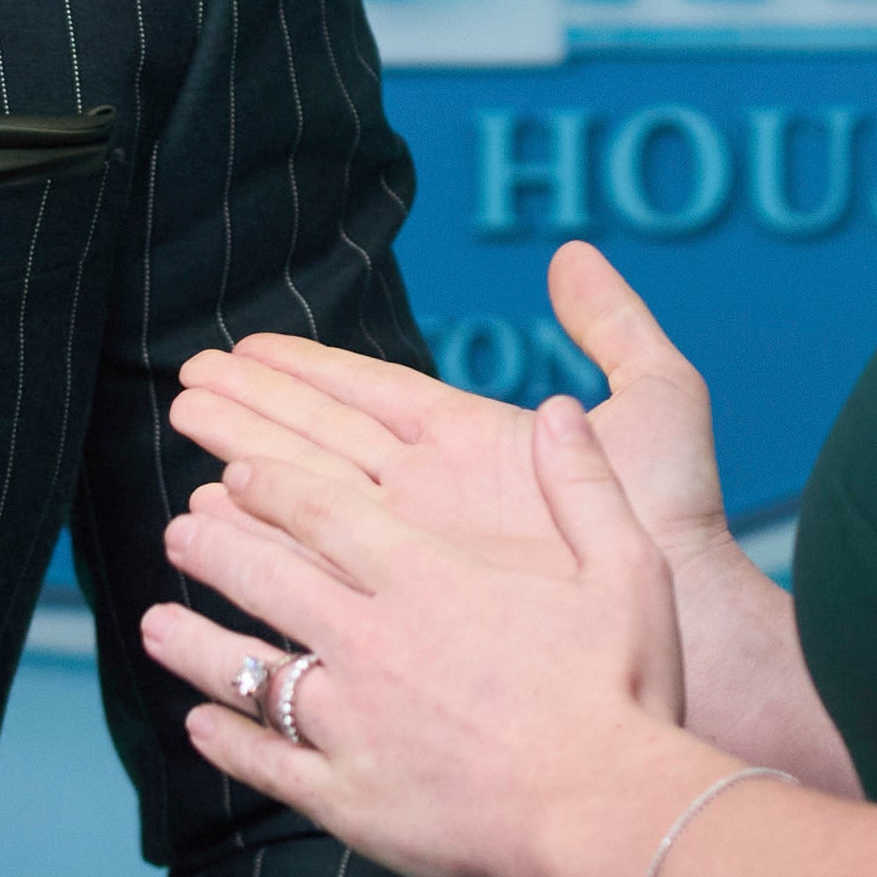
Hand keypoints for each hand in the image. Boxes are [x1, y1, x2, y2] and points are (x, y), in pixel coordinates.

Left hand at [139, 390, 701, 876]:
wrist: (606, 817)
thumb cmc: (625, 693)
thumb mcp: (627, 570)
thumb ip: (582, 487)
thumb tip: (556, 411)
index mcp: (428, 579)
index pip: (325, 513)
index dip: (272, 488)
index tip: (235, 473)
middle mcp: (371, 642)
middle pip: (266, 578)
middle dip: (214, 547)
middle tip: (177, 530)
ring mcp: (351, 724)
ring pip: (247, 671)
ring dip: (193, 642)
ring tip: (151, 623)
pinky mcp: (348, 798)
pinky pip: (268, 764)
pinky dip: (227, 741)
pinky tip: (198, 727)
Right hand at [171, 242, 735, 579]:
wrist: (691, 622)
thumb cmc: (679, 520)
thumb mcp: (656, 401)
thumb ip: (612, 325)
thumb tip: (569, 255)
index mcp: (473, 440)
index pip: (369, 392)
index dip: (307, 368)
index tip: (248, 345)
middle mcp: (433, 492)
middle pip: (321, 436)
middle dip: (253, 404)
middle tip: (188, 377)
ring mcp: (416, 546)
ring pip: (308, 489)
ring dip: (245, 455)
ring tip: (186, 423)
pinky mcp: (411, 596)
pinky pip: (322, 555)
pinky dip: (268, 531)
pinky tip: (217, 508)